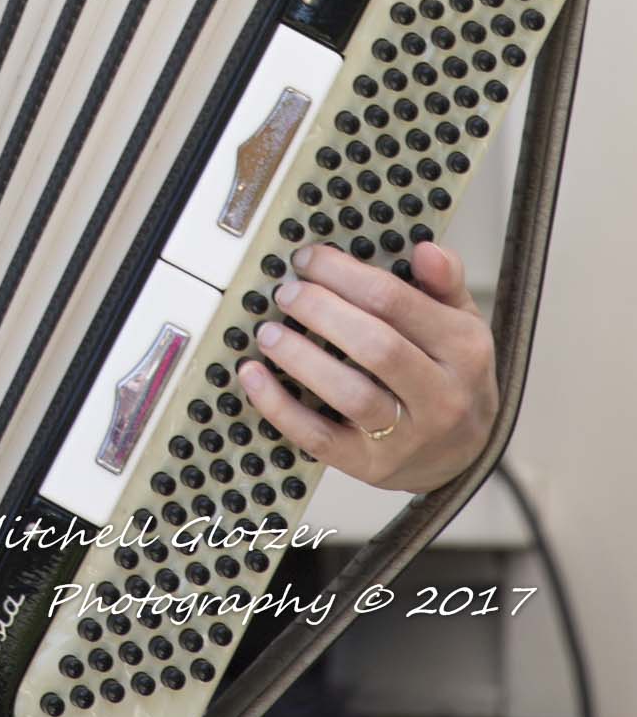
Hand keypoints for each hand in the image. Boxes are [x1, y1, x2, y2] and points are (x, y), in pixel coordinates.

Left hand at [236, 240, 496, 492]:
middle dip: (320, 312)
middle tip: (286, 292)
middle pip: (375, 346)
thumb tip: (427, 249)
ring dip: (300, 358)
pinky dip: (279, 407)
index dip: (342, 273)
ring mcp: (409, 437)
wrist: (464, 454)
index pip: (395, 301)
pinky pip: (320, 439)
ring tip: (268, 331)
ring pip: (350, 394)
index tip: (306, 259)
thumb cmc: (450, 374)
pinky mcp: (372, 467)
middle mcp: (443, 396)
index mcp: (463, 350)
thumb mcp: (459, 323)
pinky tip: (252, 375)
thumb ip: (443, 282)